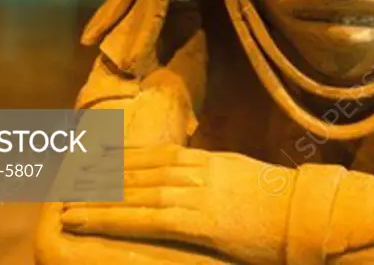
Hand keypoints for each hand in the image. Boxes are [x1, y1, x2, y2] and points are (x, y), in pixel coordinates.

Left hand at [61, 145, 294, 264]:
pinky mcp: (196, 220)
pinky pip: (143, 217)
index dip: (123, 157)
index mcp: (211, 161)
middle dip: (101, 175)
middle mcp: (198, 172)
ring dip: (96, 195)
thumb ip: (222, 177)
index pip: (157, 154)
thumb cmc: (285, 205)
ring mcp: (196, 194)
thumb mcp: (249, 180)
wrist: (307, 214)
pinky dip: (109, 217)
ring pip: (134, 191)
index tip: (96, 158)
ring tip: (65, 200)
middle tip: (67, 178)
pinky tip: (83, 218)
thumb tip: (207, 179)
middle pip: (138, 169)